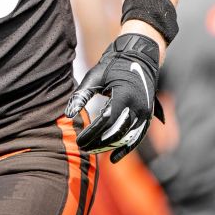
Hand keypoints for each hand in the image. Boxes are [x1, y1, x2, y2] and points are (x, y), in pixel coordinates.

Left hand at [65, 33, 162, 162]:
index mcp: (124, 95)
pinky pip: (137, 137)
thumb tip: (68, 114)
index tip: (79, 141)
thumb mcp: (95, 75)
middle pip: (116, 132)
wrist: (140, 56)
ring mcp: (145, 112)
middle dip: (98, 142)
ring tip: (93, 151)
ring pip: (127, 137)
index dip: (92, 133)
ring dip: (110, 147)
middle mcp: (137, 106)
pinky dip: (126, 148)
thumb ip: (82, 95)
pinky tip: (113, 157)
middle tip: (83, 147)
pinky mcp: (147, 116)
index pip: (106, 121)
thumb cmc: (114, 65)